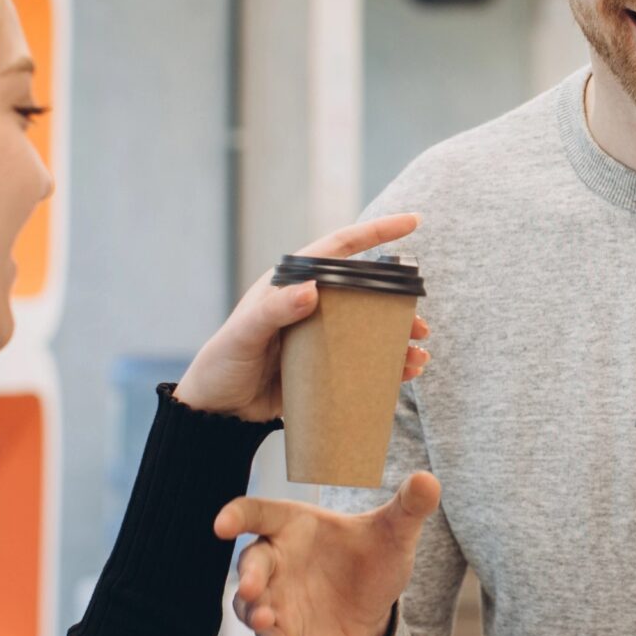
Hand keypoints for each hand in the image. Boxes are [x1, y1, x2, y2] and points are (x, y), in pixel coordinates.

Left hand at [176, 213, 430, 420]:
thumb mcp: (243, 335)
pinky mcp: (323, 367)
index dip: (376, 233)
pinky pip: (363, 361)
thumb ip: (274, 311)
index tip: (412, 222)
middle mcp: (310, 306)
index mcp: (289, 285)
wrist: (214, 413)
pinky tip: (405, 374)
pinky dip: (387, 366)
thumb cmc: (221, 365)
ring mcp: (319, 337)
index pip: (339, 250)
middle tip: (421, 325)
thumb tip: (312, 289)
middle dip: (399, 306)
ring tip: (418, 356)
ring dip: (398, 341)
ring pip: (370, 330)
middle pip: (365, 294)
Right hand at [215, 472, 442, 635]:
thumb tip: (429, 479)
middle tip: (254, 587)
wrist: (374, 609)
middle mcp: (275, 562)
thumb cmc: (371, 558)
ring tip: (265, 622)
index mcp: (292, 526)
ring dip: (254, 615)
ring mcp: (274, 601)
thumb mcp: (394, 534)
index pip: (257, 513)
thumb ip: (408, 507)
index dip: (236, 516)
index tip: (222, 524)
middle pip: (251, 564)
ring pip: (251, 607)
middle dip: (250, 576)